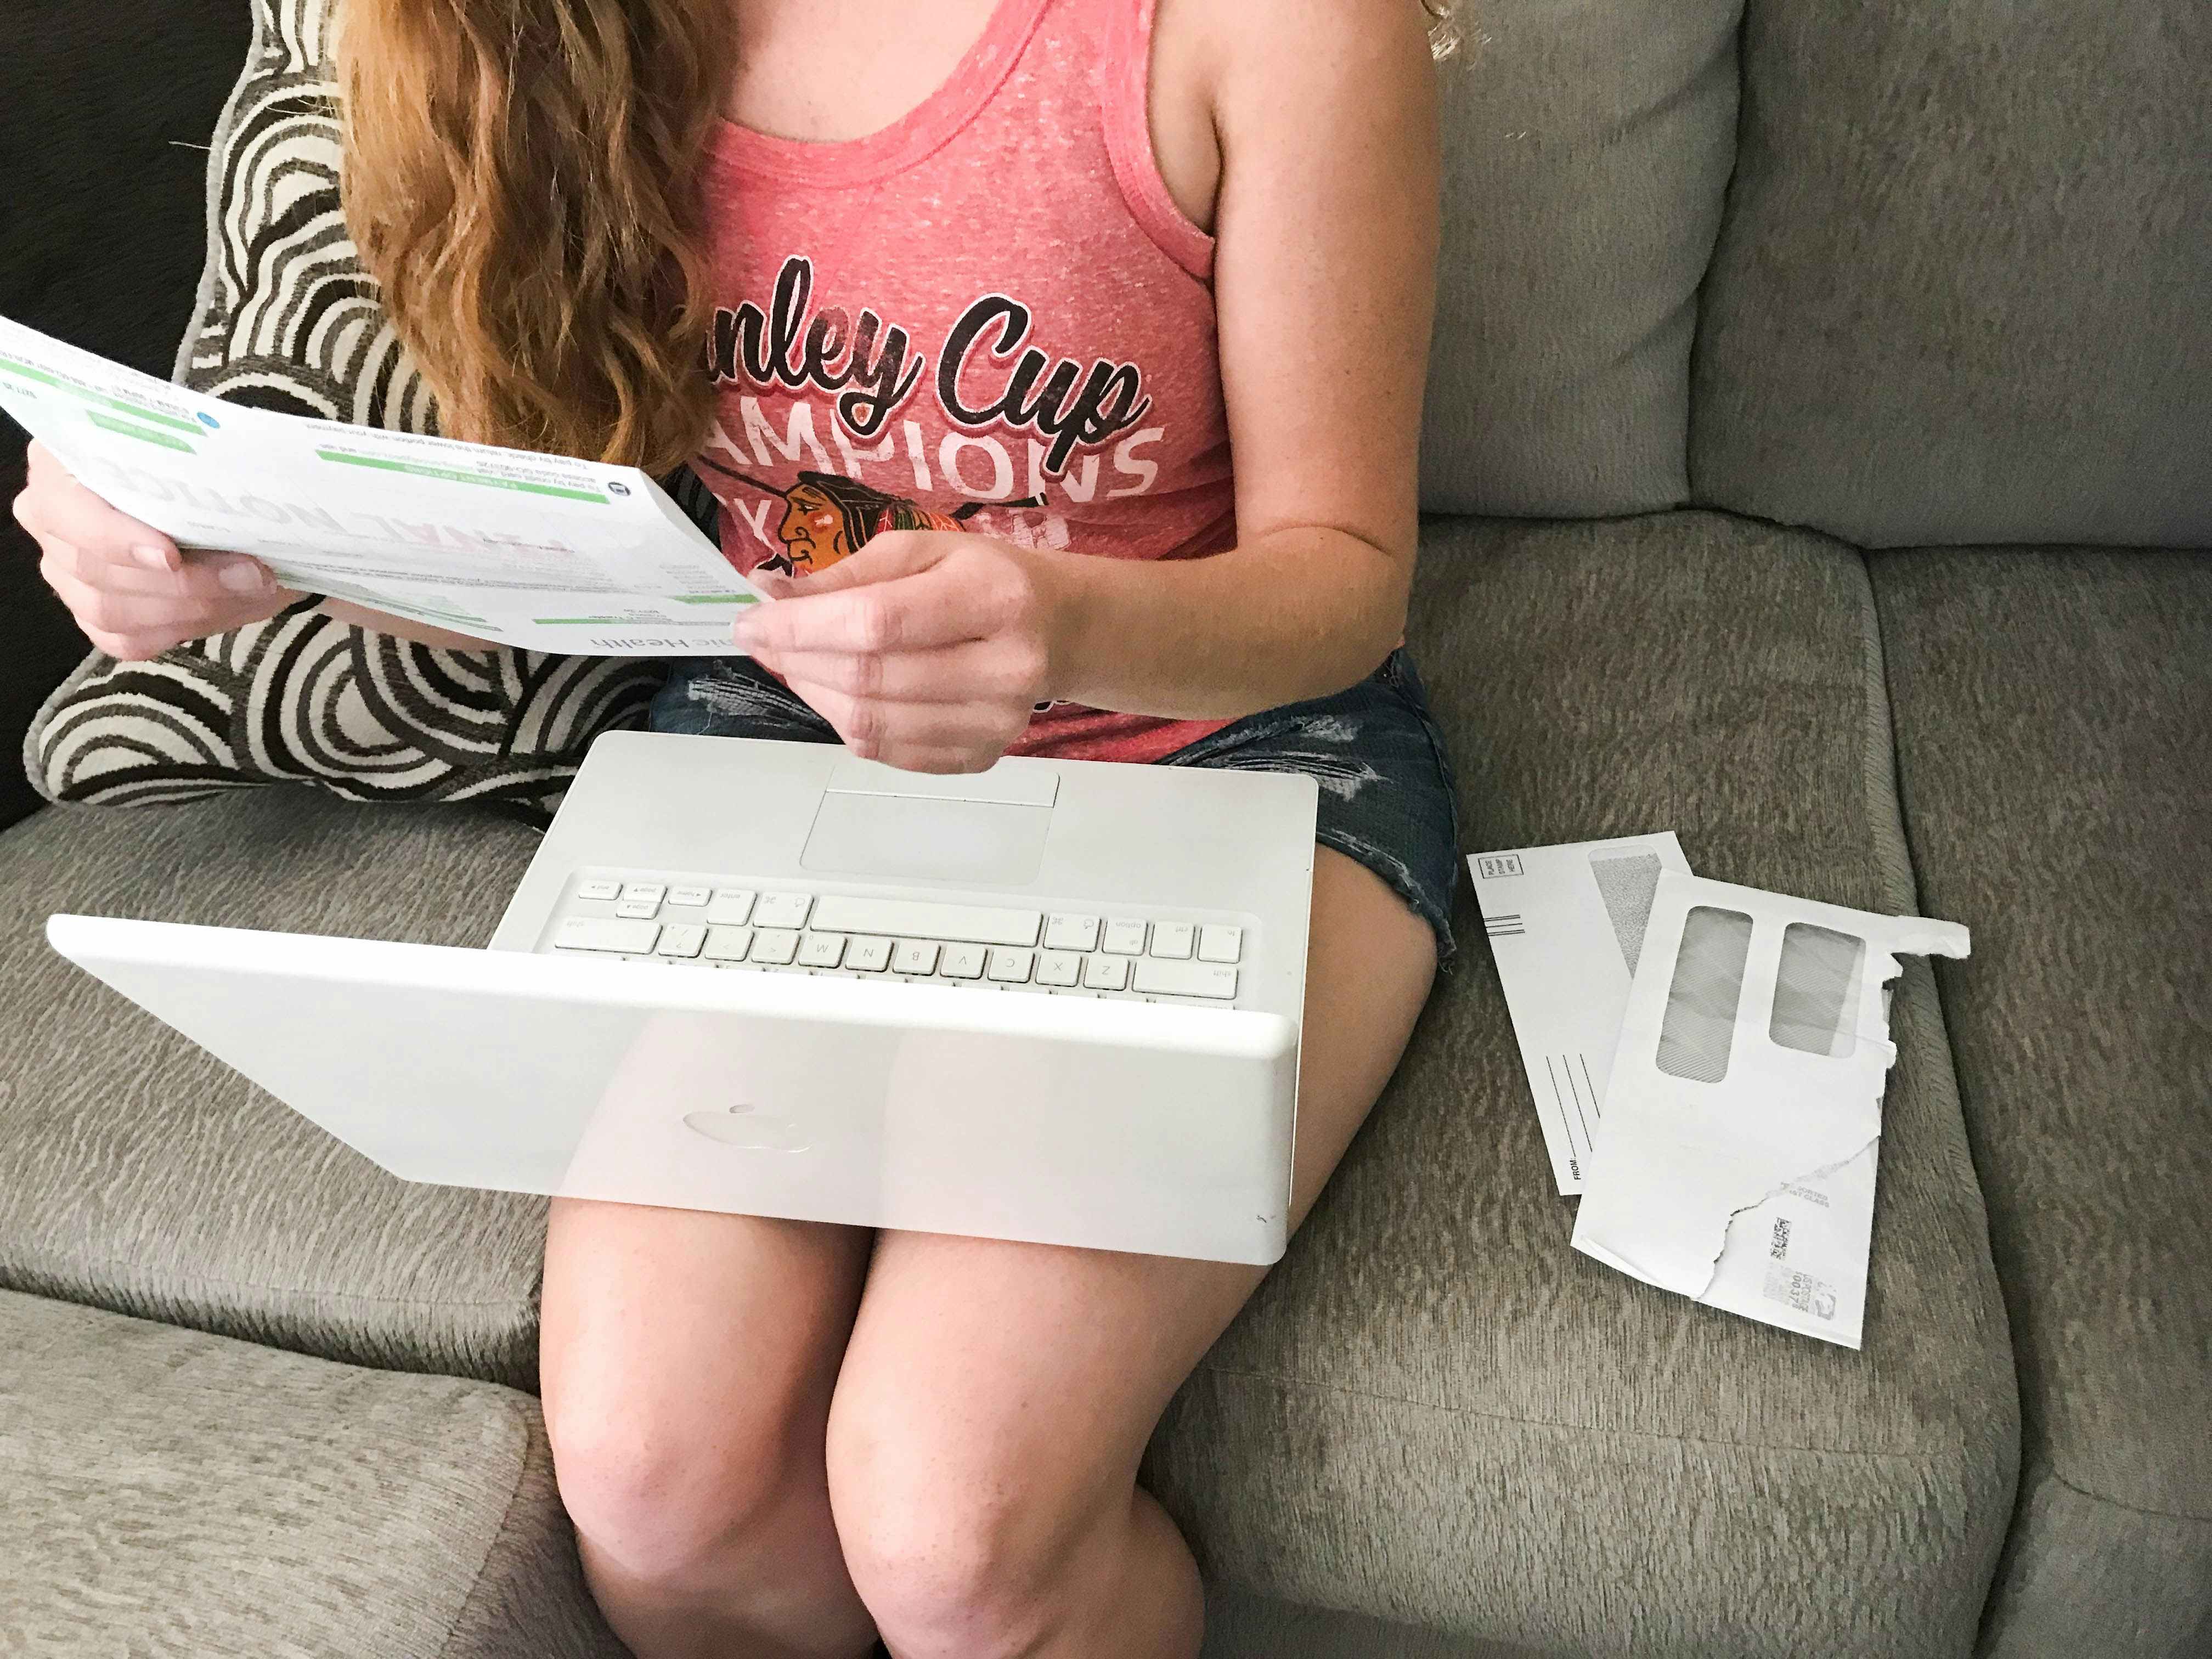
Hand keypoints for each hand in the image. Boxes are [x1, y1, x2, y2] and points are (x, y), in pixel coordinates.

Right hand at [12, 440, 296, 659]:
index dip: (113, 537)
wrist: (230, 505)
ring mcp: (63, 569)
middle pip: (93, 569)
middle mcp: (48, 515)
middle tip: (249, 573)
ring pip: (108, 610)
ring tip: (249, 587)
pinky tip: (221, 607)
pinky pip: (124, 640)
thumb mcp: (212, 461)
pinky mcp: (90, 613)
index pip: (62, 508)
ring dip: (190, 607)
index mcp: (59, 461)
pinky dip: (178, 629)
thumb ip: (204, 478)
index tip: (172, 555)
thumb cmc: (211, 470)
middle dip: (181, 580)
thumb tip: (232, 521)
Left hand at [733, 530, 1070, 773]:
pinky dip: (846, 723)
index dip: (800, 627)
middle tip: (767, 640)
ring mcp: (997, 723)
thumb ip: (848, 573)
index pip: (876, 623)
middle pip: (868, 678)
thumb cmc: (983, 578)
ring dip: (814, 693)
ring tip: (799, 664)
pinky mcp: (983, 757)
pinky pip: (888, 753)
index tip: (750, 621)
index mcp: (994, 598)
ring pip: (870, 724)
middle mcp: (1005, 668)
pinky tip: (839, 693)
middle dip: (798, 660)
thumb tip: (771, 596)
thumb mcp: (923, 549)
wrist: (1058, 629)